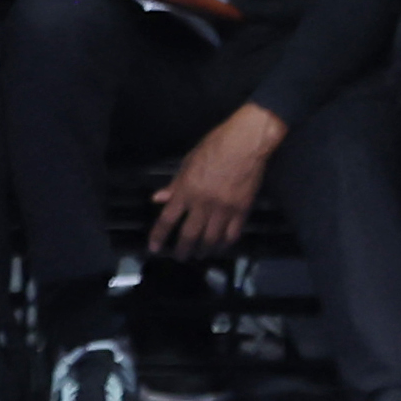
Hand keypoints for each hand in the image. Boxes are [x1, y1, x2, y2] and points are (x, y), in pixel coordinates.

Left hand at [147, 103, 284, 255]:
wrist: (246, 143)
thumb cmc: (215, 146)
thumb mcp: (189, 162)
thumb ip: (175, 184)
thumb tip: (159, 199)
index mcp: (186, 190)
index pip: (168, 219)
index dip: (159, 236)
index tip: (154, 248)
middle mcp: (203, 204)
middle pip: (190, 235)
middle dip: (183, 250)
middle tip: (180, 257)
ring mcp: (224, 209)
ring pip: (211, 239)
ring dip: (204, 250)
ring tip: (201, 254)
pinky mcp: (242, 209)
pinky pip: (232, 233)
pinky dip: (225, 243)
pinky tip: (221, 245)